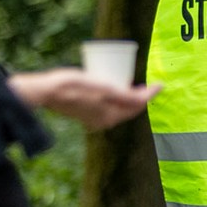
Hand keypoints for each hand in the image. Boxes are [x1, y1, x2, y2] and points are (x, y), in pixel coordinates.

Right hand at [7, 70, 161, 130]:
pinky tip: (113, 89)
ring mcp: (94, 119)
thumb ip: (125, 97)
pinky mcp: (85, 113)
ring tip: (133, 85)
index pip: (138, 105)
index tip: (161, 84)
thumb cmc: (75, 87)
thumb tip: (144, 100)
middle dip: (140, 97)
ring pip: (118, 108)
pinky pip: (107, 107)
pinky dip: (114, 99)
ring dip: (128, 98)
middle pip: (129, 109)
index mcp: (112, 117)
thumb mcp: (104, 89)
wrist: (45, 91)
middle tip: (148, 85)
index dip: (151, 94)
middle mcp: (105, 121)